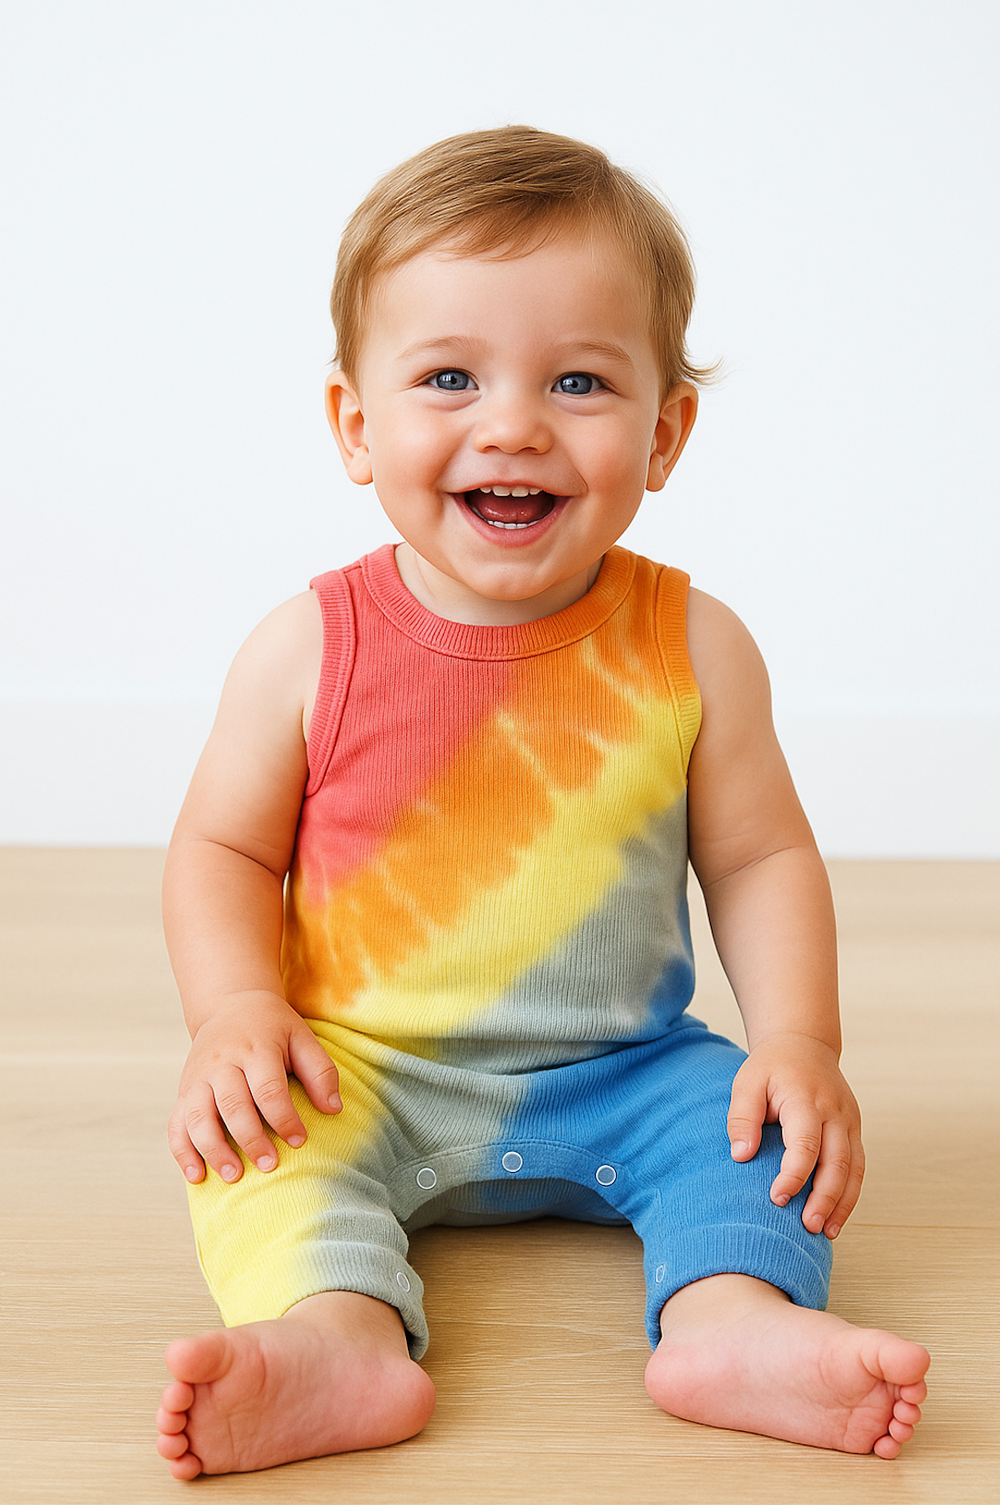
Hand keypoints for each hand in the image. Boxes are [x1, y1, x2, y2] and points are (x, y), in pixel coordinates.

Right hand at [167, 991, 341, 1184]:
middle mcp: (222, 1063)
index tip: (299, 1141)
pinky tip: (197, 1176)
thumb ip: (320, 1071)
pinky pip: (176, 1125)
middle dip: (250, 1139)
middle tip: (269, 1166)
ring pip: (199, 1117)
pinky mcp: (184, 1092)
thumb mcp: (301, 1037)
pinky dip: (182, 1152)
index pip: (268, 1088)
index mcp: (255, 1048)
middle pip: (233, 1105)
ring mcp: (198, 1079)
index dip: (284, 1117)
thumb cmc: (272, 1028)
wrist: (229, 1005)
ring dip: (214, 1150)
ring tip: (234, 1176)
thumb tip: (334, 1109)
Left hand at [727, 1033, 864, 1238]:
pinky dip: (850, 1194)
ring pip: (854, 1168)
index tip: (777, 1199)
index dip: (794, 1175)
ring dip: (842, 1202)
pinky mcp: (854, 1130)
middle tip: (808, 1227)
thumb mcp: (747, 1082)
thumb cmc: (771, 1067)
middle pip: (837, 1161)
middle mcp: (834, 1111)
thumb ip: (742, 1117)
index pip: (806, 1142)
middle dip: (824, 1198)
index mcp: (806, 1098)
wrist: (804, 1044)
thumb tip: (742, 1157)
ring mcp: (849, 1121)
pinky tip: (837, 1217)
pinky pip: (858, 1166)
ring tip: (826, 1232)